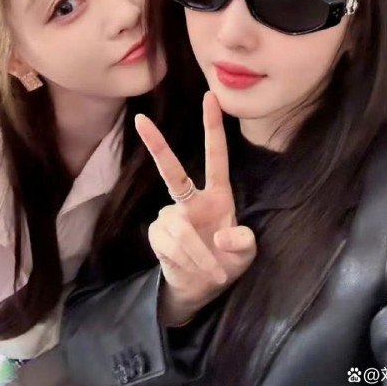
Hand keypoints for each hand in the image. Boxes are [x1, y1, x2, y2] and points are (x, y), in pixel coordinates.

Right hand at [135, 91, 255, 324]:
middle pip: (171, 170)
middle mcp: (190, 200)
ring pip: (181, 231)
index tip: (210, 96)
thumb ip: (243, 243)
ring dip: (199, 256)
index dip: (212, 127)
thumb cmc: (227, 262)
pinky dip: (187, 262)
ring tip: (213, 273)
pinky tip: (190, 268)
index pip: (215, 156)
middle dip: (157, 145)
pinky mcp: (157, 234)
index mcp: (217, 195)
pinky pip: (171, 246)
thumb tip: (221, 235)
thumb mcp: (247, 255)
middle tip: (140, 119)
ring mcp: (171, 216)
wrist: (200, 288)